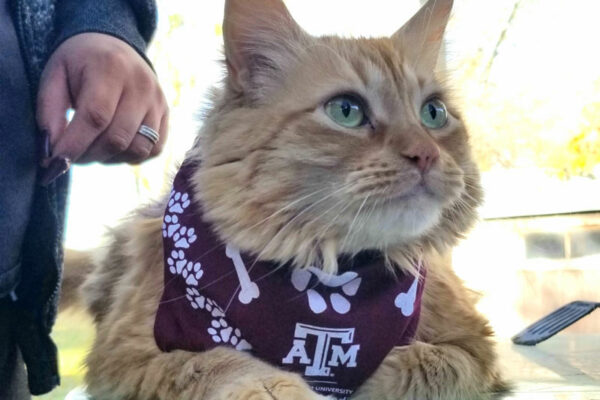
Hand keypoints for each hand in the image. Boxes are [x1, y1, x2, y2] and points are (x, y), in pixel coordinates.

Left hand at [37, 33, 167, 165]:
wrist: (114, 45)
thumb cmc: (79, 63)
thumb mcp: (55, 76)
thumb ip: (50, 112)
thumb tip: (54, 152)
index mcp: (111, 68)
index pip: (96, 116)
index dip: (76, 144)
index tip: (58, 160)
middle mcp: (141, 85)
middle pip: (118, 137)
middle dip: (90, 154)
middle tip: (71, 155)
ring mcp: (158, 101)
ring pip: (138, 148)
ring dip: (111, 158)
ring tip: (94, 148)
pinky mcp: (166, 114)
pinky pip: (154, 148)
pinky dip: (132, 156)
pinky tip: (115, 147)